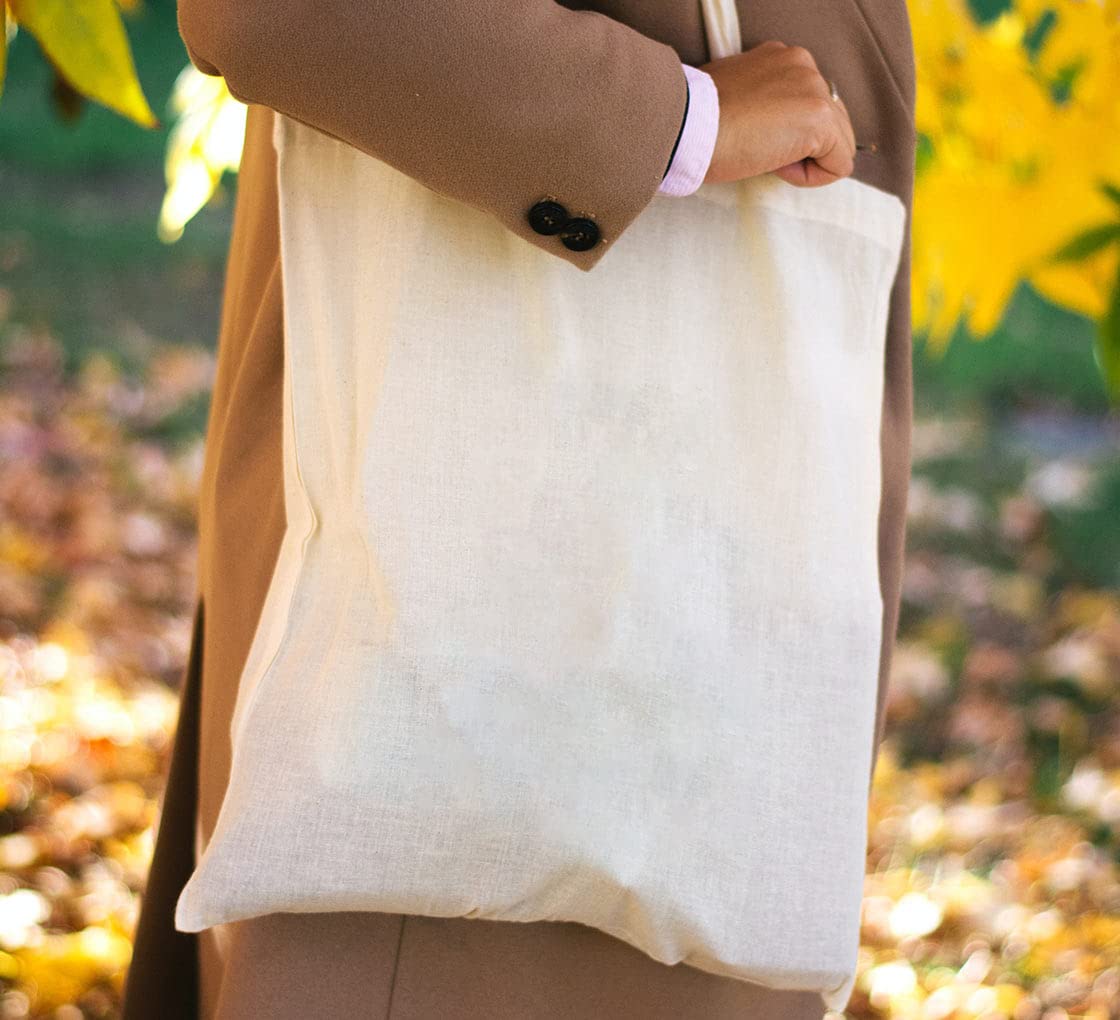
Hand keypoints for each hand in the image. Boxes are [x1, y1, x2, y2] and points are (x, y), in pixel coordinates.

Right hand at [698, 40, 856, 186]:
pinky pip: (838, 164)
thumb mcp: (735, 98)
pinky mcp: (820, 119)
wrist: (688, 128)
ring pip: (840, 143)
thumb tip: (775, 128)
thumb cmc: (697, 122)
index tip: (754, 137)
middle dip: (802, 146)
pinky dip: (811, 177)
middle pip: (834, 121)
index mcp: (783, 59)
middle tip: (759, 150)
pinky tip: (776, 167)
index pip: (810, 103)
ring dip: (805, 160)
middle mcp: (805, 65)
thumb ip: (764, 103)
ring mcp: (816, 90)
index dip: (787, 133)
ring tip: (764, 155)